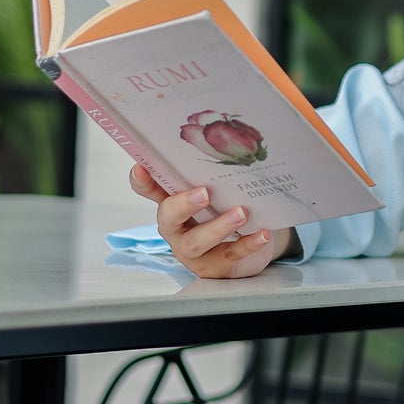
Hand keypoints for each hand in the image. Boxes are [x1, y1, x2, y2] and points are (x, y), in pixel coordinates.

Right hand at [129, 165, 295, 279]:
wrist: (250, 244)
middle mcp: (177, 229)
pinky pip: (231, 255)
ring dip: (219, 226)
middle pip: (169, 219)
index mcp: (173, 205)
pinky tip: (263, 234)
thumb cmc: (226, 211)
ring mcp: (193, 251)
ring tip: (241, 213)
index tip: (140, 168)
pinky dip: (248, 244)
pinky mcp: (215, 266)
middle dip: (184, 205)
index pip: (150, 192)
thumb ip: (212, 174)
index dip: (143, 182)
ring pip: (198, 241)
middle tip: (204, 193)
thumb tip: (226, 138)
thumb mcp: (217, 191)